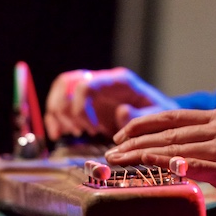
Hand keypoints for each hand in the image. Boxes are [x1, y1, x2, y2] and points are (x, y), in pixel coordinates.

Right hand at [44, 67, 178, 140]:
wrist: (161, 120)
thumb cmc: (160, 117)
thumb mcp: (157, 116)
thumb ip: (140, 115)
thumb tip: (120, 110)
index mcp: (119, 81)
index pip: (87, 85)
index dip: (82, 108)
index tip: (93, 130)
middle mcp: (102, 81)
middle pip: (67, 83)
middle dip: (66, 110)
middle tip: (79, 131)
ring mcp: (92, 90)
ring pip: (60, 90)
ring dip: (58, 113)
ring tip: (74, 133)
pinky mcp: (85, 102)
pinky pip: (60, 103)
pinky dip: (54, 118)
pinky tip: (59, 134)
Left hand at [105, 108, 215, 215]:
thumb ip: (200, 146)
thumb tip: (166, 153)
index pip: (171, 117)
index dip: (142, 125)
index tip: (120, 136)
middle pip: (167, 132)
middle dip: (134, 142)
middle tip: (110, 153)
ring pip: (174, 147)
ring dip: (141, 155)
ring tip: (118, 162)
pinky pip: (191, 165)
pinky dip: (166, 164)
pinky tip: (147, 166)